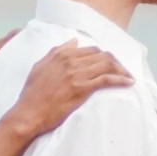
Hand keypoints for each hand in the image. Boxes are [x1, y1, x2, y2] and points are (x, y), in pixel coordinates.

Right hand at [6, 41, 132, 137]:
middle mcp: (70, 61)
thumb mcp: (39, 67)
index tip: (110, 64)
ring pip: (107, 65)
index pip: (91, 50)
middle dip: (115, 62)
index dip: (103, 56)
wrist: (28, 114)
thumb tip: (73, 42)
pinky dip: (120, 79)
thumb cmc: (32, 94)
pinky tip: (128, 83)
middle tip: (122, 71)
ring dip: (121, 70)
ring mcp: (76, 74)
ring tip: (127, 77)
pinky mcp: (82, 88)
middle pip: (102, 55)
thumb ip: (56, 52)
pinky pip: (107, 79)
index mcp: (60, 55)